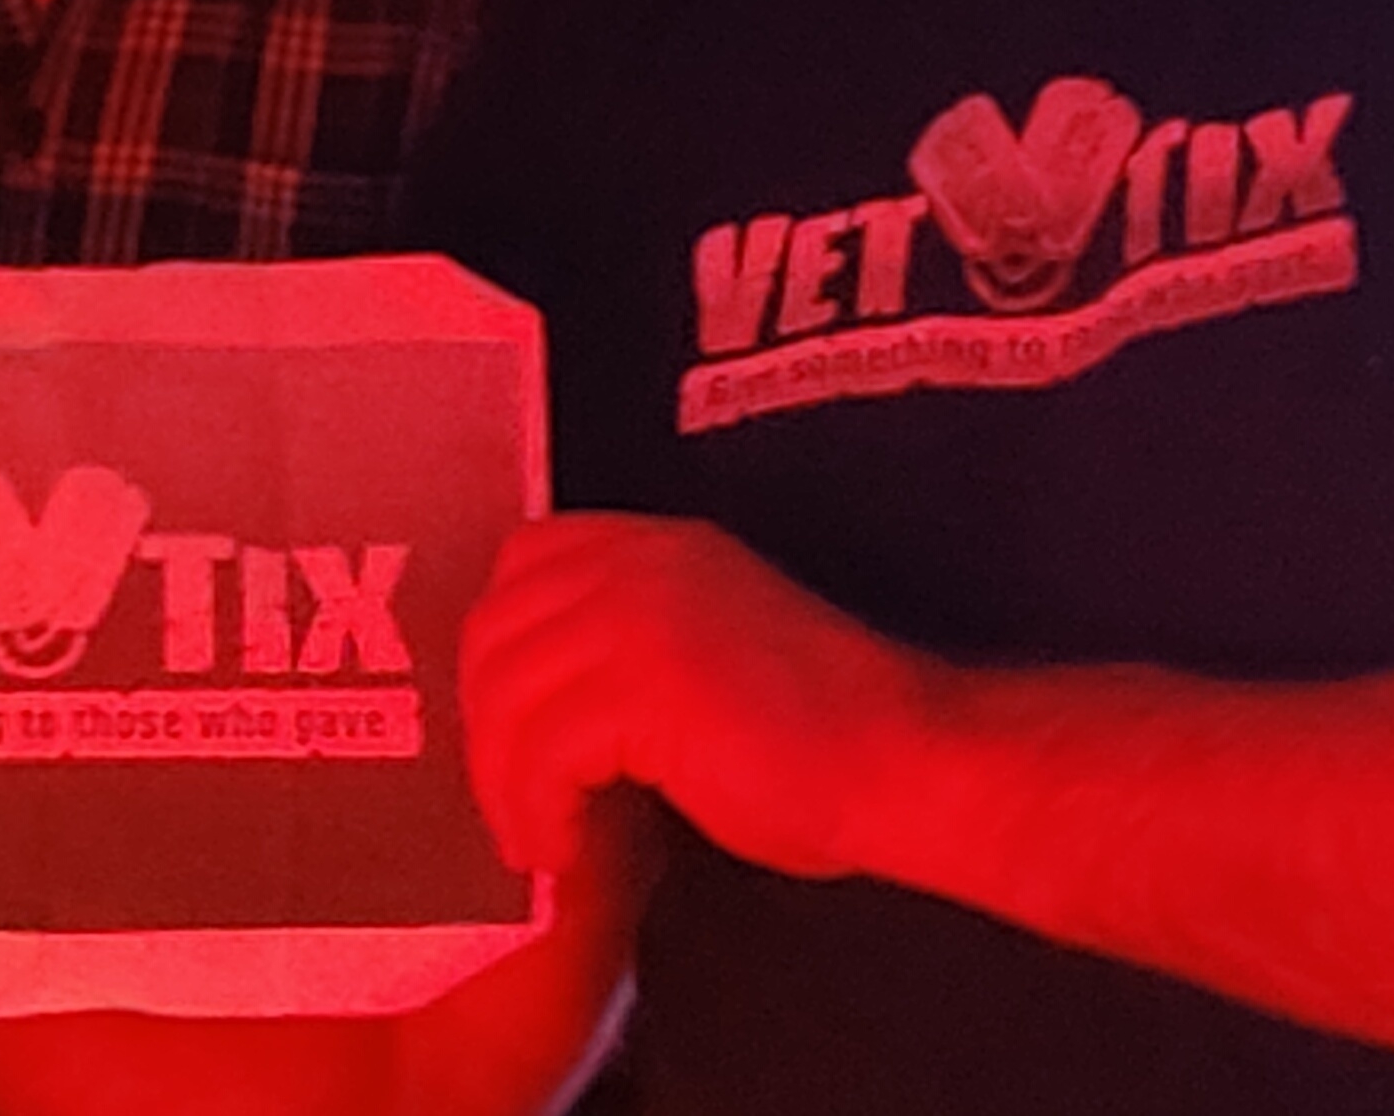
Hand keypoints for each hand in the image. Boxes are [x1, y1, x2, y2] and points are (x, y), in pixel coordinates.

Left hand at [459, 512, 930, 886]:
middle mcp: (635, 561)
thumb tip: (542, 722)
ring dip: (505, 781)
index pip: (524, 565)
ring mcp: (634, 612)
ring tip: (537, 840)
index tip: (508, 730)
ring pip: (508, 694)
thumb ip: (624, 660)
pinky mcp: (640, 681)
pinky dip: (536, 807)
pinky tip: (564, 846)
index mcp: (655, 548)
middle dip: (489, 726)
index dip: (502, 651)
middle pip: (497, 630)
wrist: (904, 761)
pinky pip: (540, 747)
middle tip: (512, 803)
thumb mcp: (703, 665)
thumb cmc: (825, 741)